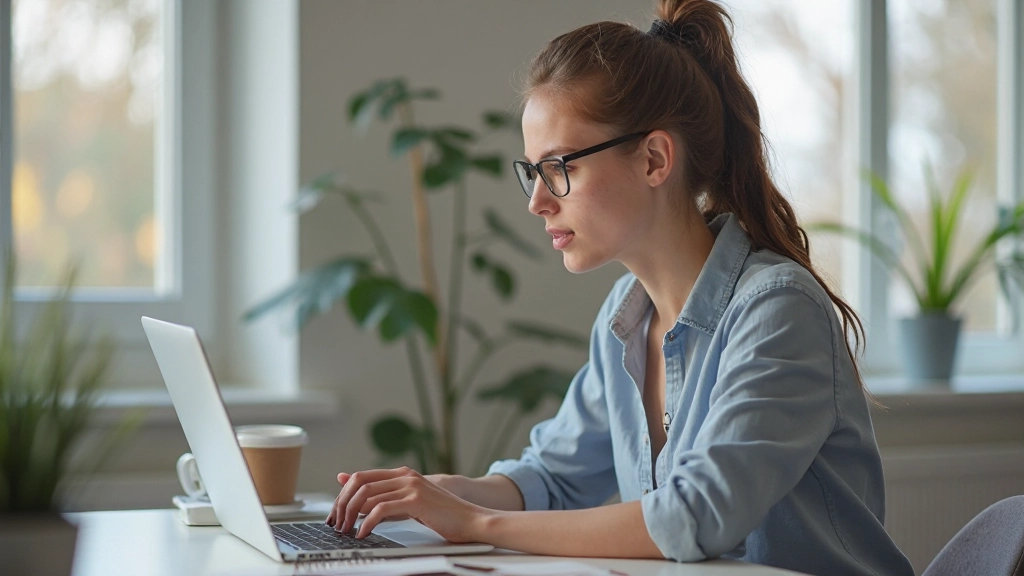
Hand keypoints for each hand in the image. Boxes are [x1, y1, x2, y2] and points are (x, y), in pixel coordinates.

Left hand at [325, 467, 490, 542]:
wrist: (471, 520)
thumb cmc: (442, 515)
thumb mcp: (409, 503)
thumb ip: (385, 495)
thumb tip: (359, 491)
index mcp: (402, 474)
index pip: (361, 476)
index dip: (343, 494)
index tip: (335, 512)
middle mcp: (405, 475)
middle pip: (359, 483)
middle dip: (342, 505)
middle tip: (336, 524)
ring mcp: (411, 486)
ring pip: (367, 496)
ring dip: (351, 516)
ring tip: (348, 531)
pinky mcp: (416, 500)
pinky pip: (381, 509)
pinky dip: (367, 522)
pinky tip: (364, 533)